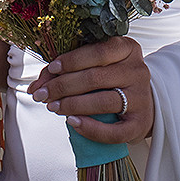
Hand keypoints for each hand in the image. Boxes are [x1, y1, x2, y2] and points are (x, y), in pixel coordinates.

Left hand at [30, 36, 152, 143]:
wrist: (142, 104)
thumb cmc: (113, 80)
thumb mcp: (97, 65)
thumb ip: (68, 69)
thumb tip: (37, 85)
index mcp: (128, 49)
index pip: (99, 51)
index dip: (72, 60)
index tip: (51, 69)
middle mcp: (138, 71)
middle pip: (96, 77)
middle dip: (63, 86)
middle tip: (42, 94)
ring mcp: (141, 98)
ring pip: (103, 102)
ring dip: (72, 105)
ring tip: (53, 107)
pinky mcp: (140, 123)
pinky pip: (113, 131)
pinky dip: (90, 128)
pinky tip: (72, 123)